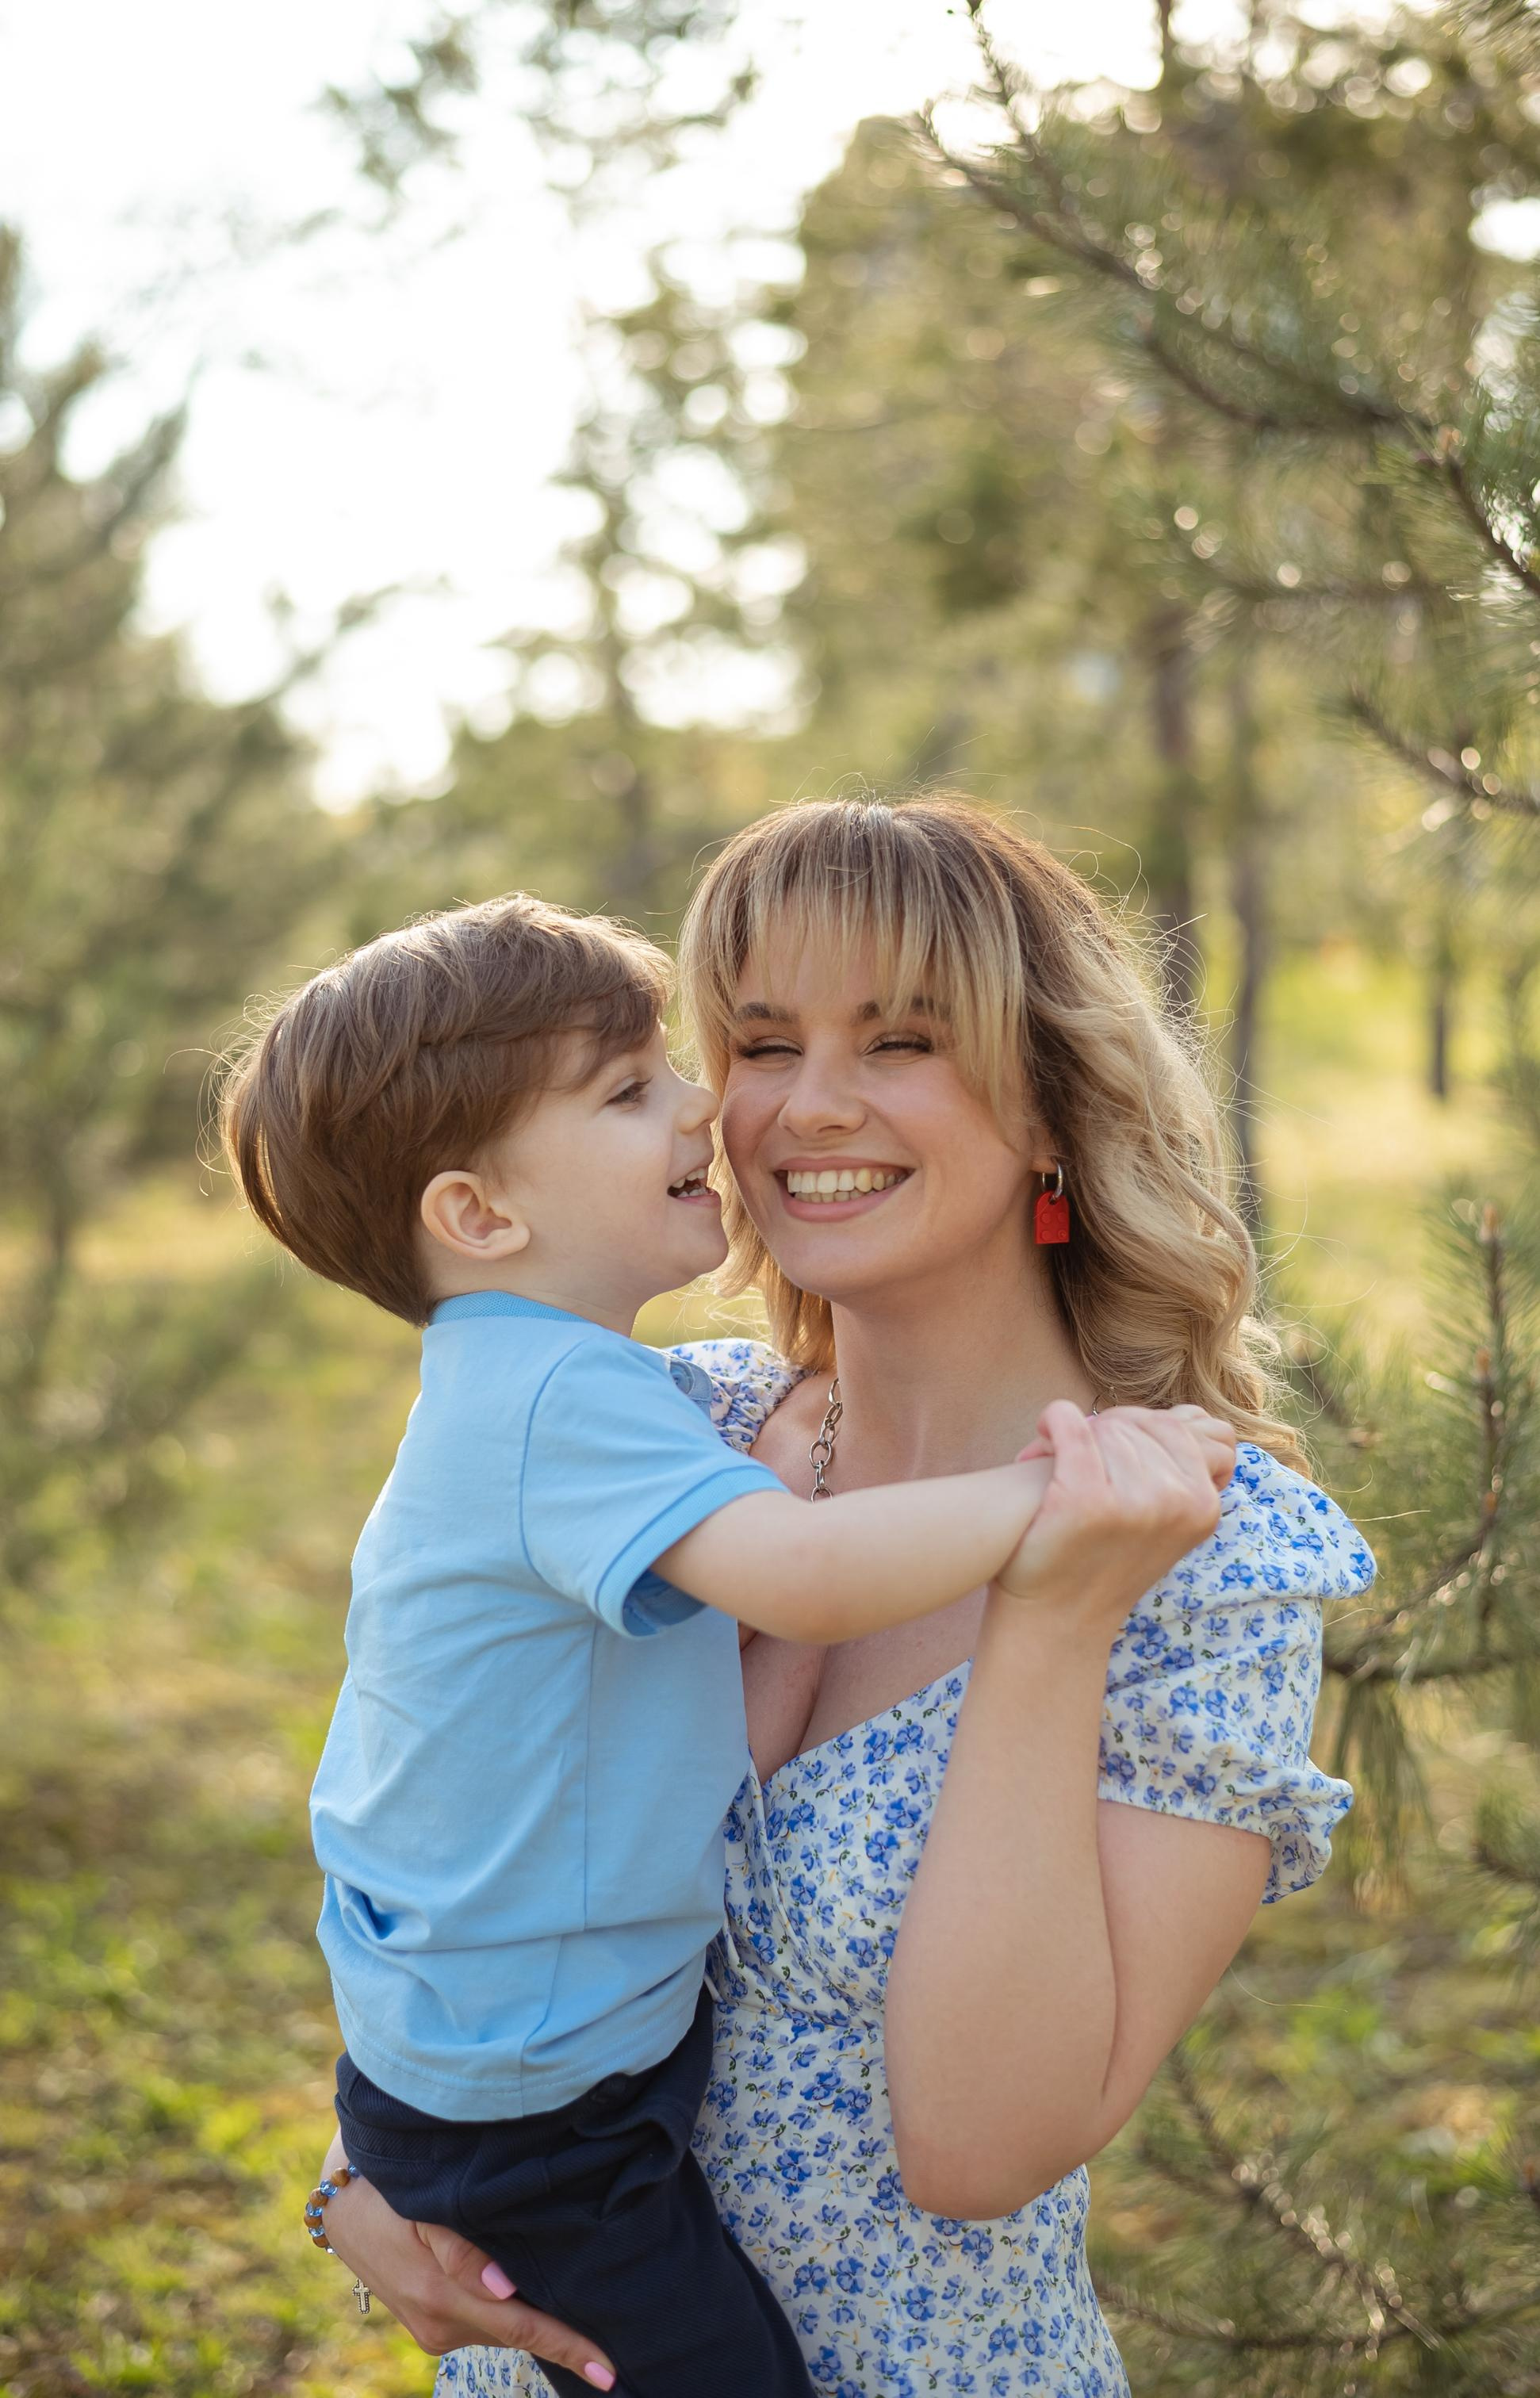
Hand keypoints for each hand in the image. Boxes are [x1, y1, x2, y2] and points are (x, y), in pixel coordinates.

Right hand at [314, 2131, 616, 2386]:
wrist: (341, 2203)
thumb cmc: (389, 2190)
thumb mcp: (423, 2205)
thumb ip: (463, 2249)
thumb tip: (504, 2290)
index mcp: (442, 2296)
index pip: (521, 2327)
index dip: (568, 2348)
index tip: (609, 2370)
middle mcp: (439, 2325)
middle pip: (517, 2332)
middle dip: (562, 2337)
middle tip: (612, 2345)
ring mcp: (433, 2332)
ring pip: (501, 2328)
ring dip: (533, 2318)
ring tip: (577, 2298)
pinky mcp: (431, 2328)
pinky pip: (483, 2323)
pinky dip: (507, 2312)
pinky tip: (523, 2289)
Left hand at [995, 1401, 1234, 1627]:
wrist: (1058, 1614)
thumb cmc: (1104, 1557)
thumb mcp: (1166, 1521)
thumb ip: (1182, 1471)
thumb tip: (1192, 1416)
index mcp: (1204, 1505)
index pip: (1182, 1427)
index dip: (1141, 1431)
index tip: (1114, 1455)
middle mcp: (1177, 1502)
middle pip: (1140, 1424)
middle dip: (1107, 1432)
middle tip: (1082, 1460)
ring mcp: (1134, 1502)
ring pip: (1106, 1426)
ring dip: (1077, 1436)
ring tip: (1061, 1465)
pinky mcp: (1086, 1499)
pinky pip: (1071, 1427)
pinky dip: (1053, 1422)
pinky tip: (1045, 1434)